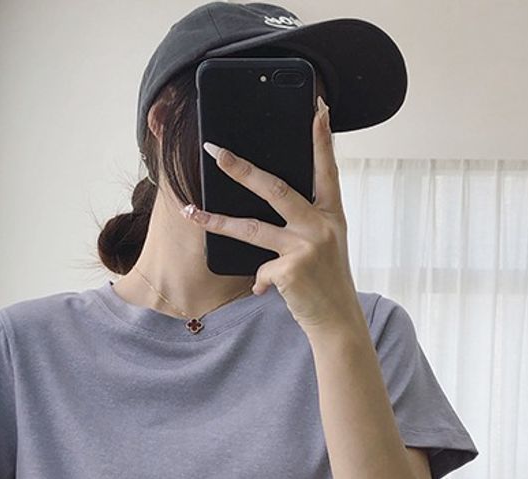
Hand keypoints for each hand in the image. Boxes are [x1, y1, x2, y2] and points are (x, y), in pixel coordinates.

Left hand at [184, 94, 361, 331]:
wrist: (337, 320)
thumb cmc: (327, 282)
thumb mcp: (325, 246)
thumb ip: (302, 225)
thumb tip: (262, 216)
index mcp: (332, 214)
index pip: (326, 169)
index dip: (321, 139)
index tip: (317, 109)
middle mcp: (321, 225)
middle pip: (275, 188)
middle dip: (242, 169)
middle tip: (216, 152)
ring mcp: (306, 247)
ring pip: (251, 228)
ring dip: (216, 220)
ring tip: (190, 211)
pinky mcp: (290, 270)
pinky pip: (260, 269)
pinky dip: (260, 281)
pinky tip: (270, 290)